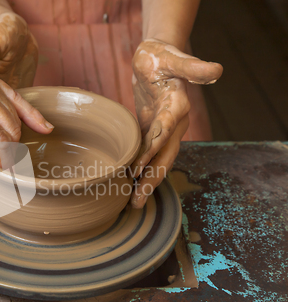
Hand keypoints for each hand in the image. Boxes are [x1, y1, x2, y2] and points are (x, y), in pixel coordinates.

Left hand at [130, 39, 222, 207]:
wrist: (156, 55)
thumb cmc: (163, 55)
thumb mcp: (175, 58)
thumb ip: (193, 67)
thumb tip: (217, 71)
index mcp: (178, 107)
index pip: (165, 133)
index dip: (153, 150)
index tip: (138, 168)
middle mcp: (174, 123)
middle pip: (164, 156)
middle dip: (151, 179)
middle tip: (136, 201)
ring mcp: (164, 129)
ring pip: (156, 159)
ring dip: (145, 179)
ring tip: (132, 201)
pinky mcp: (152, 128)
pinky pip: (147, 152)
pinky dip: (139, 167)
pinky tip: (128, 181)